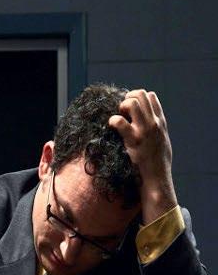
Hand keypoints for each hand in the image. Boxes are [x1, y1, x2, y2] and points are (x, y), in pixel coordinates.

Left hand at [108, 89, 177, 223]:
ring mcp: (144, 131)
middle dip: (127, 98)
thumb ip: (157, 130)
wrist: (157, 180)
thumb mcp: (162, 142)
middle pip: (140, 94)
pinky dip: (113, 121)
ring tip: (117, 119)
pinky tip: (111, 127)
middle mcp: (154, 123)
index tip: (129, 109)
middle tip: (121, 112)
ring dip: (120, 107)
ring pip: (131, 102)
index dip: (137, 98)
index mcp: (161, 123)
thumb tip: (149, 122)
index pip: (151, 96)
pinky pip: (119, 121)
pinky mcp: (134, 140)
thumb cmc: (157, 165)